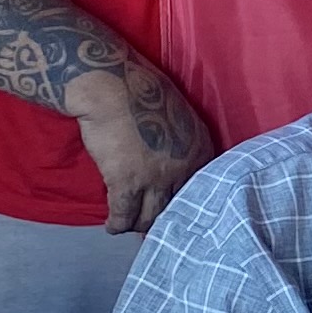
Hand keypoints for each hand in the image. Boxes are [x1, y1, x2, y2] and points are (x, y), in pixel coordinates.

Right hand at [68, 60, 215, 234]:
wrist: (110, 83)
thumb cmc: (140, 87)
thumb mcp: (177, 113)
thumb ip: (180, 140)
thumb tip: (171, 157)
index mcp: (200, 148)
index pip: (200, 189)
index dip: (184, 203)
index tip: (175, 212)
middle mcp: (185, 167)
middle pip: (177, 207)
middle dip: (164, 220)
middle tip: (153, 229)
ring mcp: (156, 178)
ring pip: (150, 217)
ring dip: (138, 224)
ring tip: (129, 226)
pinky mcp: (126, 183)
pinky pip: (123, 215)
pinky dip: (117, 223)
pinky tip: (112, 226)